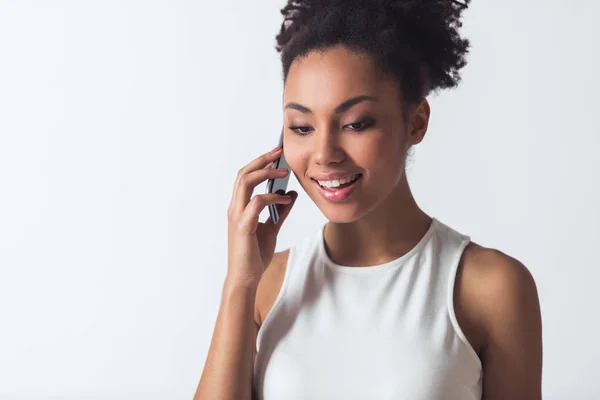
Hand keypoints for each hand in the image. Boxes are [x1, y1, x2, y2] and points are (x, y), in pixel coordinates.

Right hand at [226, 146, 296, 286]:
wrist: (245, 278)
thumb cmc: (254, 255)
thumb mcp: (272, 228)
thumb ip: (280, 211)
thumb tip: (290, 194)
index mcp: (239, 207)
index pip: (244, 177)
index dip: (258, 163)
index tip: (275, 154)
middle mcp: (235, 208)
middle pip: (243, 174)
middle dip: (261, 160)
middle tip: (279, 153)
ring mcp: (237, 216)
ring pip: (245, 182)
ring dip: (265, 173)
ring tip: (283, 172)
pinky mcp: (244, 227)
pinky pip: (256, 203)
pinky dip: (272, 197)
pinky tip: (284, 199)